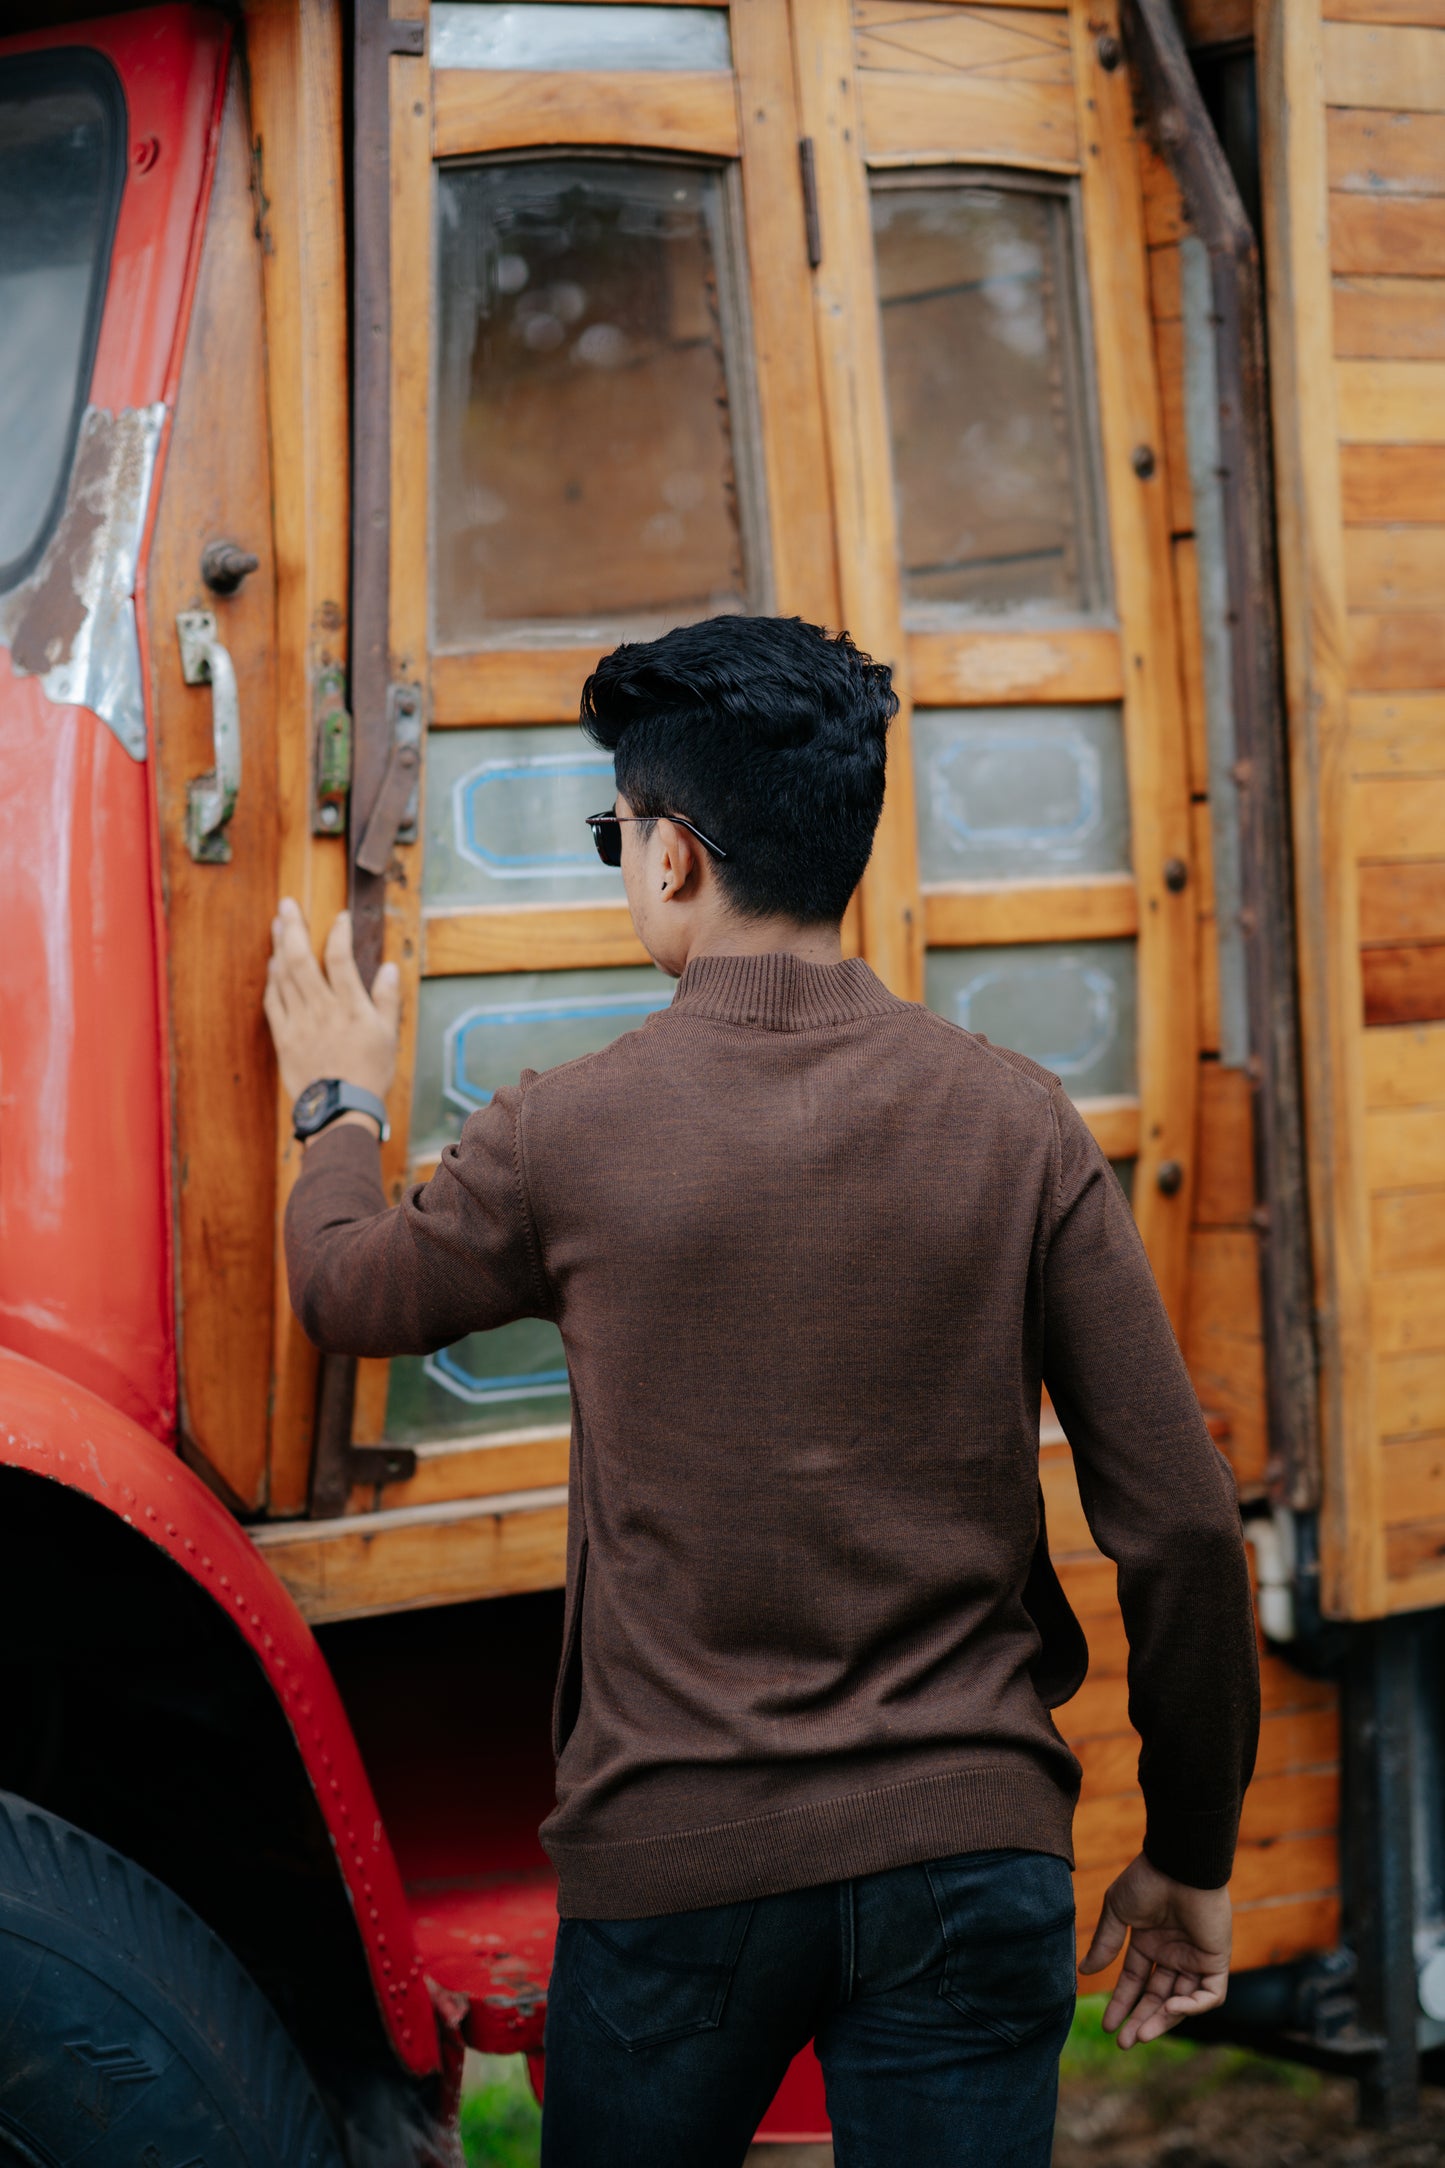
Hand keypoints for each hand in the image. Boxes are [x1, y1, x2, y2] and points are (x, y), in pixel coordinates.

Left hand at [264, 897, 400, 1109]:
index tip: (339, 917)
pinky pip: (273, 1002)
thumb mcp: (388, 1036)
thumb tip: (389, 968)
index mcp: (351, 1008)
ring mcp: (299, 1023)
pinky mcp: (284, 1037)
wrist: (340, 1109)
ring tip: (278, 924)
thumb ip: (387, 999)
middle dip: (294, 928)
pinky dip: (272, 979)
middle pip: (302, 961)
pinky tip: (273, 964)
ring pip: (284, 977)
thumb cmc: (369, 1073)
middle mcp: (322, 1010)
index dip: (339, 934)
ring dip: (280, 947)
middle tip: (288, 904)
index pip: (341, 960)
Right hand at [1079, 1851, 1231, 2047]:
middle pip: (1157, 1997)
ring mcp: (1195, 1958)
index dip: (1122, 2003)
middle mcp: (1173, 1953)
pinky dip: (1193, 2006)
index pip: (1135, 1981)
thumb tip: (1086, 1972)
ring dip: (1163, 2020)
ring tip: (1140, 2035)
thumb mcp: (1118, 1912)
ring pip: (1182, 2001)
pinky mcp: (1216, 1960)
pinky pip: (1210, 1995)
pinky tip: (1171, 2007)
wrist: (1179, 1864)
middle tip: (1124, 2042)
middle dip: (1141, 2020)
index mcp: (1150, 1941)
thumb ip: (1105, 1943)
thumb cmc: (1147, 1880)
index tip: (1106, 2025)